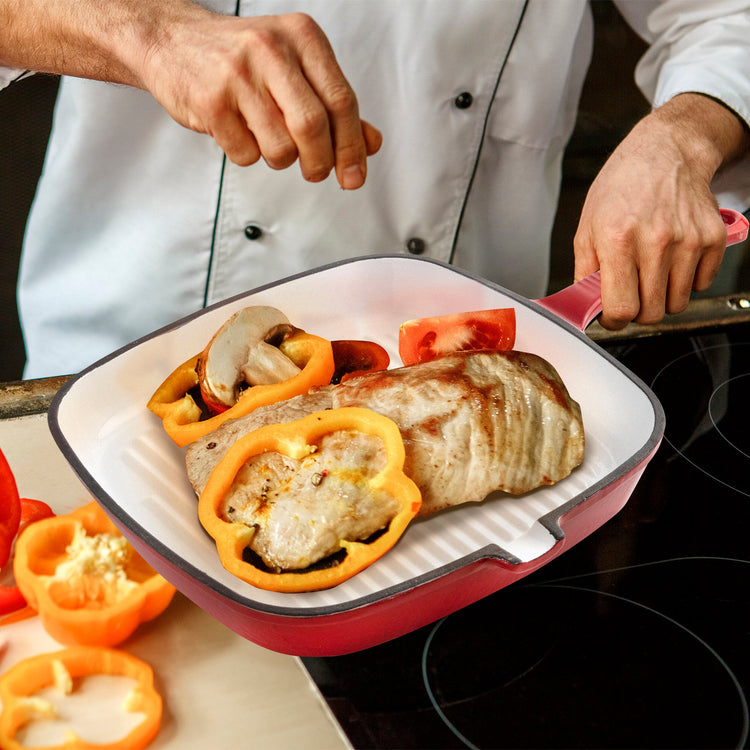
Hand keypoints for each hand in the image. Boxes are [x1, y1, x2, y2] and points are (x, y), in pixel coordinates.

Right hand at [139, 7, 381, 187]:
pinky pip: (246, 154)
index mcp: (303, 37)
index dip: (352, 147)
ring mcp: (238, 74)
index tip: (354, 176)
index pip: (342, 102)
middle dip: (319, 162)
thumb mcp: (296, 68)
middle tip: (314, 171)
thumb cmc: (243, 58)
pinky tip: (239, 131)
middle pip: (313, 127)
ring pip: (281, 147)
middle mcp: (272, 48)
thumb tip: (370, 144)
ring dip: (280, 159)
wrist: (173, 40)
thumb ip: (334, 105)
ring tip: (267, 139)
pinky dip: (248, 155)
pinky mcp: (211, 101)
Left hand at [573, 94, 747, 328]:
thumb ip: (584, 273)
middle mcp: (656, 241)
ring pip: (677, 304)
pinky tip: (672, 259)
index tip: (612, 313)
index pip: (621, 309)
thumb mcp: (586, 228)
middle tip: (630, 291)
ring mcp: (688, 240)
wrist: (665, 153)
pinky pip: (700, 285)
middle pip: (651, 313)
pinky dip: (685, 281)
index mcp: (618, 240)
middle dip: (637, 310)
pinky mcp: (713, 239)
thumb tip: (584, 309)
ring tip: (649, 272)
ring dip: (661, 298)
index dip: (614, 319)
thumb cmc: (621, 189)